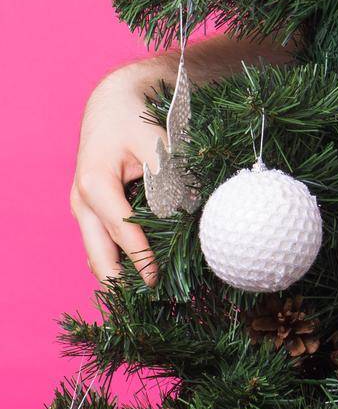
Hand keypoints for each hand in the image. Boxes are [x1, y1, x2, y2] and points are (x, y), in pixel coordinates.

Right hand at [69, 66, 167, 286]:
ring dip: (118, 274)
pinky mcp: (91, 213)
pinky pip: (101, 244)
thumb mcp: (155, 141)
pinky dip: (117, 260)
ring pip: (97, 253)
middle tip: (149, 301)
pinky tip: (140, 274)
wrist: (111, 107)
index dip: (140, 257)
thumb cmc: (133, 122)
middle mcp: (82, 203)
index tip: (156, 279)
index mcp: (95, 185)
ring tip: (148, 295)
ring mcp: (83, 210)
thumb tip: (185, 209)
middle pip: (97, 255)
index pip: (121, 230)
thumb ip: (168, 175)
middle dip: (120, 281)